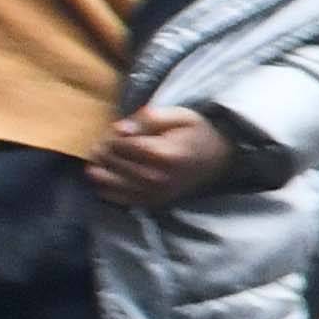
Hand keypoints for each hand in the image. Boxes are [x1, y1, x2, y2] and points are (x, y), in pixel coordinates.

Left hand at [85, 105, 234, 207]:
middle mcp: (157, 177)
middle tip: (106, 142)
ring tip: (103, 158)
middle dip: (104, 150)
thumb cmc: (196, 133)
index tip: (117, 130)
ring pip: (108, 181)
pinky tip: (108, 176)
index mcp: (164, 154)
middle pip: (113, 161)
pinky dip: (106, 187)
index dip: (111, 135)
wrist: (218, 160)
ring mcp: (153, 193)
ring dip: (99, 168)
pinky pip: (117, 198)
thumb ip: (148, 118)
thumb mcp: (179, 116)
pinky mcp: (152, 202)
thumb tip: (120, 129)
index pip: (120, 144)